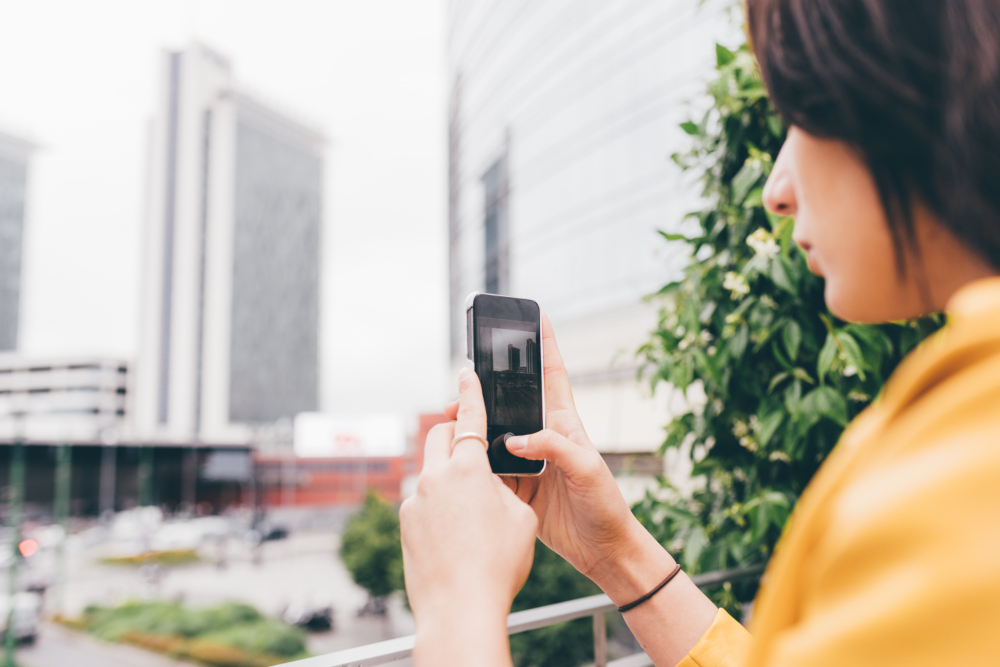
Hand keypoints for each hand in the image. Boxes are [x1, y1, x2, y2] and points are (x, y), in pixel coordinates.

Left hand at [401, 368, 536, 665]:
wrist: (460, 610)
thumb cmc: (498, 565)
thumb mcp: (521, 518)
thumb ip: (506, 487)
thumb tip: (491, 483)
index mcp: (469, 469)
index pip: (471, 418)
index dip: (471, 392)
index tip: (466, 373)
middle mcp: (435, 478)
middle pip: (440, 436)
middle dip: (454, 430)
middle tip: (471, 438)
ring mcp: (416, 501)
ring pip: (430, 471)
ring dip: (448, 474)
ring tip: (471, 504)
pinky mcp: (405, 524)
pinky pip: (423, 501)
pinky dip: (439, 505)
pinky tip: (456, 532)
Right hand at [444, 315, 670, 604]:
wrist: (603, 550)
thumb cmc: (605, 504)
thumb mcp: (587, 469)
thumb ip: (553, 448)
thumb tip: (515, 440)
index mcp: (565, 424)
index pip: (554, 376)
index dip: (546, 346)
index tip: (538, 316)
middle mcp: (545, 438)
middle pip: (513, 403)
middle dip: (489, 389)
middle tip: (464, 382)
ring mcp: (530, 463)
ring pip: (495, 436)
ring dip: (476, 427)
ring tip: (451, 419)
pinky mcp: (518, 488)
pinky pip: (490, 469)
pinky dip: (475, 462)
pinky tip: (460, 457)